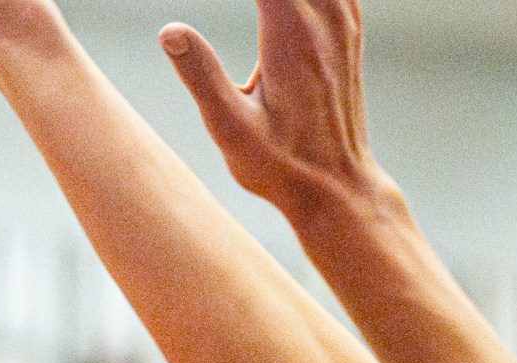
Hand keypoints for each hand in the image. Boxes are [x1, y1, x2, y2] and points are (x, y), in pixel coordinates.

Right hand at [160, 0, 385, 219]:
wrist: (338, 191)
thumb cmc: (283, 168)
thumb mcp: (233, 131)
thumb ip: (202, 78)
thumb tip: (169, 30)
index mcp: (291, 33)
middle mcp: (323, 17)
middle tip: (254, 6)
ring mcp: (341, 20)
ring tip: (263, 5)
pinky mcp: (347, 27)